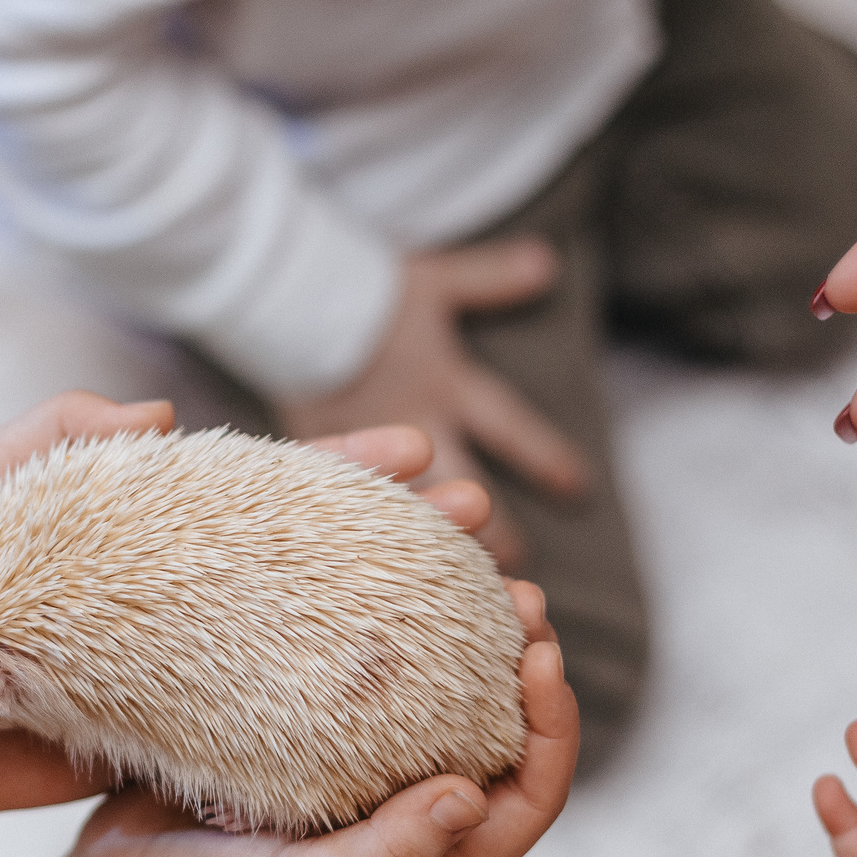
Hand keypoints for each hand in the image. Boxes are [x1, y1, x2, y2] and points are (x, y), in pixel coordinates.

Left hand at [0, 393, 498, 822]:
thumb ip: (55, 434)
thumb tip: (165, 414)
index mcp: (166, 528)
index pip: (278, 486)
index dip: (352, 468)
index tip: (424, 452)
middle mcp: (199, 592)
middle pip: (327, 554)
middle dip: (409, 533)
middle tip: (485, 522)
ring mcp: (202, 664)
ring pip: (327, 630)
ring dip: (406, 615)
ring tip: (484, 607)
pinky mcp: (193, 735)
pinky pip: (288, 714)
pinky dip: (355, 704)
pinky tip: (420, 702)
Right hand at [32, 582, 575, 856]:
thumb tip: (471, 796)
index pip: (528, 798)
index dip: (553, 729)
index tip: (540, 654)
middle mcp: (403, 820)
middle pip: (493, 734)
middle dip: (514, 661)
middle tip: (511, 586)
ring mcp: (353, 779)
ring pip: (431, 696)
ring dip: (452, 632)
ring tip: (457, 558)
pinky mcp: (300, 743)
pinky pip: (357, 682)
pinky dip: (373, 630)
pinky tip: (363, 573)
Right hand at [279, 240, 589, 569]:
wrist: (280, 296)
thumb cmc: (364, 294)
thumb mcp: (430, 283)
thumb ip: (489, 279)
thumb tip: (550, 264)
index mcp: (441, 385)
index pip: (506, 426)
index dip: (542, 458)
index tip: (576, 487)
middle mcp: (408, 425)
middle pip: (458, 488)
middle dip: (490, 532)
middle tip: (521, 573)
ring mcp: (359, 452)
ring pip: (404, 515)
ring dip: (432, 550)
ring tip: (461, 592)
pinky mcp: (311, 471)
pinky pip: (339, 516)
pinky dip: (360, 545)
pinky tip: (371, 593)